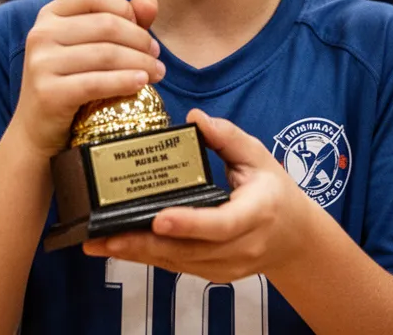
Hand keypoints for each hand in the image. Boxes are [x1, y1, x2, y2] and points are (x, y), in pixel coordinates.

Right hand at [13, 0, 164, 159]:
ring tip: (157, 72)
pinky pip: (97, 83)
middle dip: (140, 39)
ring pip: (106, 54)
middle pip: (105, 24)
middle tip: (157, 54)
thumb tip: (151, 1)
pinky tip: (142, 83)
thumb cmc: (70, 81)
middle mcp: (41, 34)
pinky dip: (125, 81)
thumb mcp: (92, 46)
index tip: (141, 25)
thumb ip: (123, 21)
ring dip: (140, 62)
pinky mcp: (48, 93)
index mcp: (50, 15)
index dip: (122, 6)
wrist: (37, 128)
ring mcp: (41, 63)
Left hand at [84, 109, 314, 283]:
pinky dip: (147, 258)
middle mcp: (242, 245)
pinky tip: (119, 247)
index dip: (189, 223)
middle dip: (145, 243)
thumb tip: (195, 118)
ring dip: (137, 253)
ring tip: (99, 242)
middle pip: (189, 249)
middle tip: (105, 235)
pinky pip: (177, 266)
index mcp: (257, 212)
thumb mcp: (259, 156)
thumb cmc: (274, 191)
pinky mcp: (213, 274)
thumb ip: (228, 137)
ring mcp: (227, 265)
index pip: (221, 223)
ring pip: (177, 262)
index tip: (159, 218)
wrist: (294, 237)